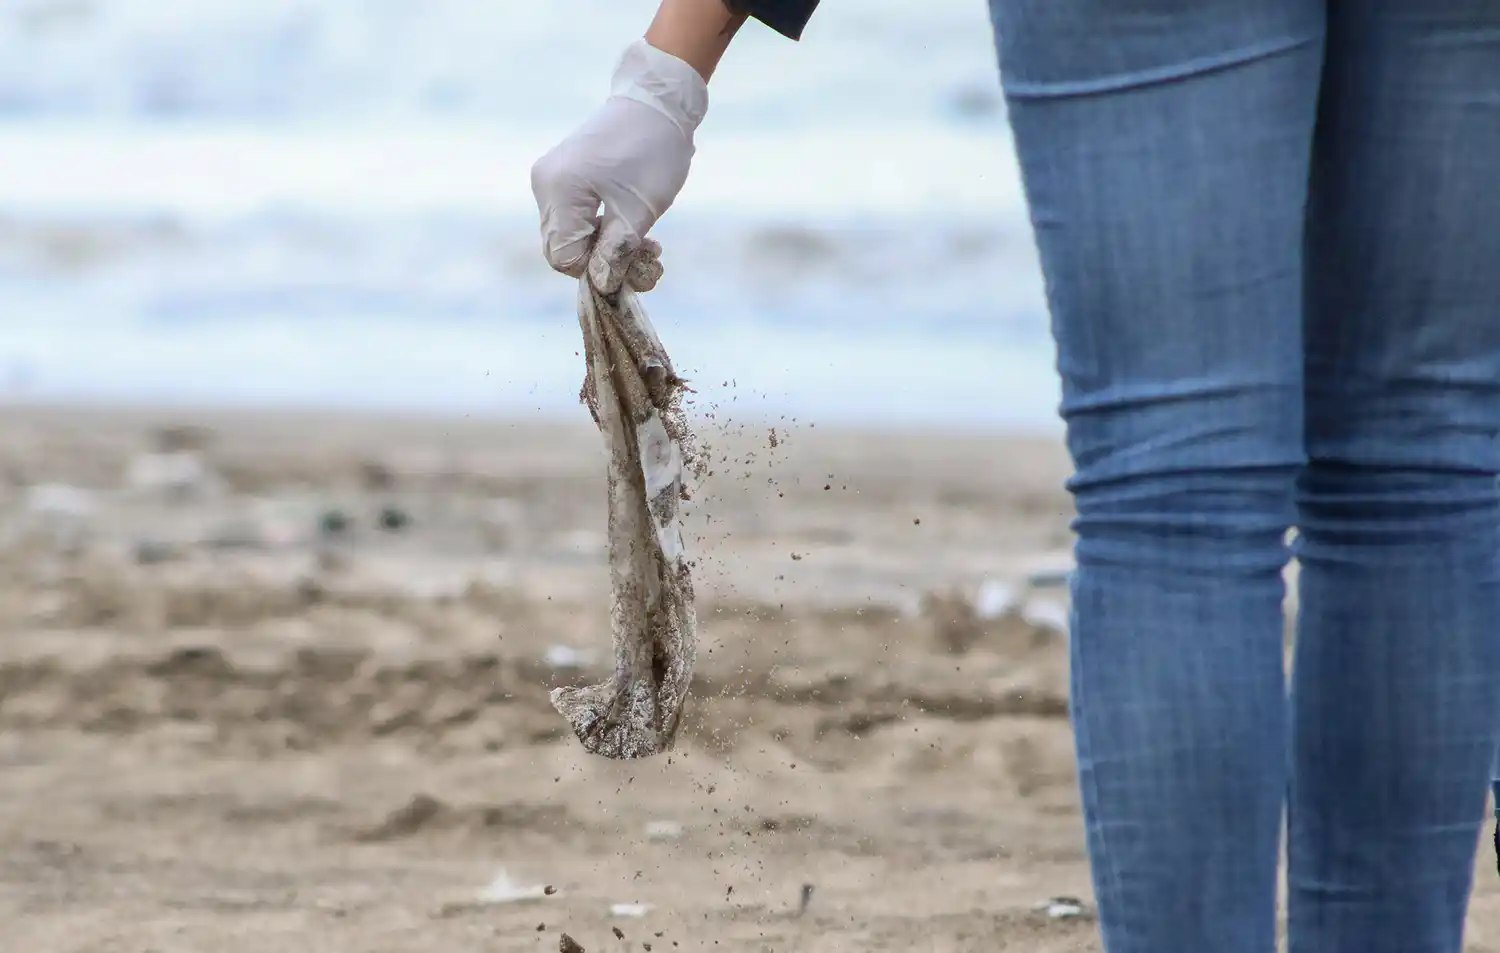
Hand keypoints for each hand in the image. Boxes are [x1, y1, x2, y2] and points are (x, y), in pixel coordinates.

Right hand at [530, 40, 708, 291]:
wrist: (656, 101)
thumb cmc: (652, 152)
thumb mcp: (639, 212)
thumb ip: (616, 254)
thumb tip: (601, 286)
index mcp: (559, 191)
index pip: (564, 258)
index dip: (597, 271)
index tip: (634, 266)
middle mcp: (545, 185)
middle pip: (564, 249)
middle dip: (606, 262)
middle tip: (649, 258)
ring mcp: (551, 179)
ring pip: (572, 236)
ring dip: (610, 248)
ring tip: (649, 245)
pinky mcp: (564, 176)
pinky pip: (576, 217)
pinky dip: (604, 229)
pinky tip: (634, 227)